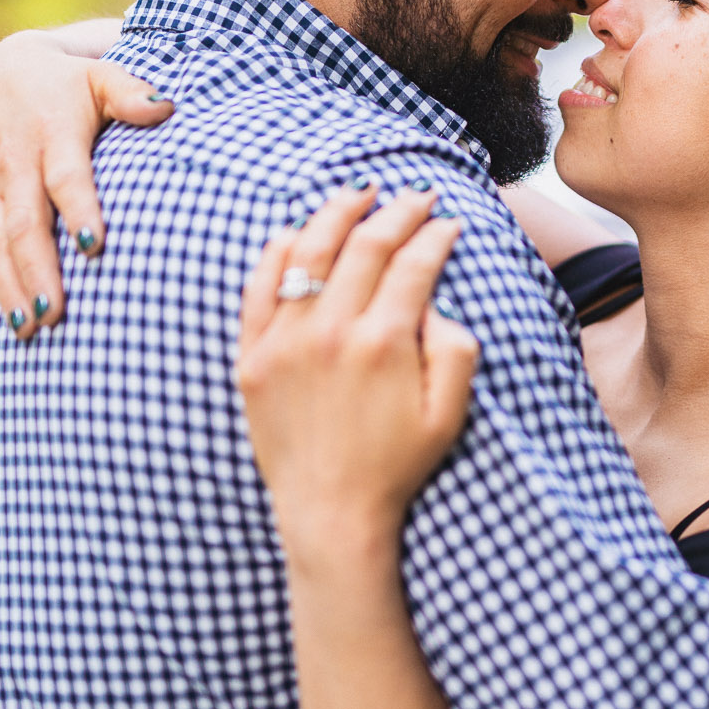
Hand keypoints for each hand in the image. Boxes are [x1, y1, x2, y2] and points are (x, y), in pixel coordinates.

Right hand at [0, 27, 171, 345]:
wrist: (3, 70)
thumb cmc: (69, 84)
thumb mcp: (102, 77)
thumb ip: (132, 94)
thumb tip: (166, 107)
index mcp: (51, 134)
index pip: (66, 177)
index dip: (79, 210)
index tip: (94, 247)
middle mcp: (14, 164)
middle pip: (25, 223)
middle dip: (38, 270)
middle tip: (57, 315)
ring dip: (8, 289)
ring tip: (28, 329)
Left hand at [237, 185, 478, 564]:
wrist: (330, 513)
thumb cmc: (396, 467)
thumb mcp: (449, 415)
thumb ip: (455, 351)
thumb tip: (433, 305)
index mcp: (383, 344)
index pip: (412, 264)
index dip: (435, 235)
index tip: (448, 222)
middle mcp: (331, 332)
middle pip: (365, 246)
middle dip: (396, 212)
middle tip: (415, 196)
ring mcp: (285, 342)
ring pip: (308, 252)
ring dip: (336, 214)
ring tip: (357, 195)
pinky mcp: (253, 358)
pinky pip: (258, 288)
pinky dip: (276, 252)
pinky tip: (294, 233)